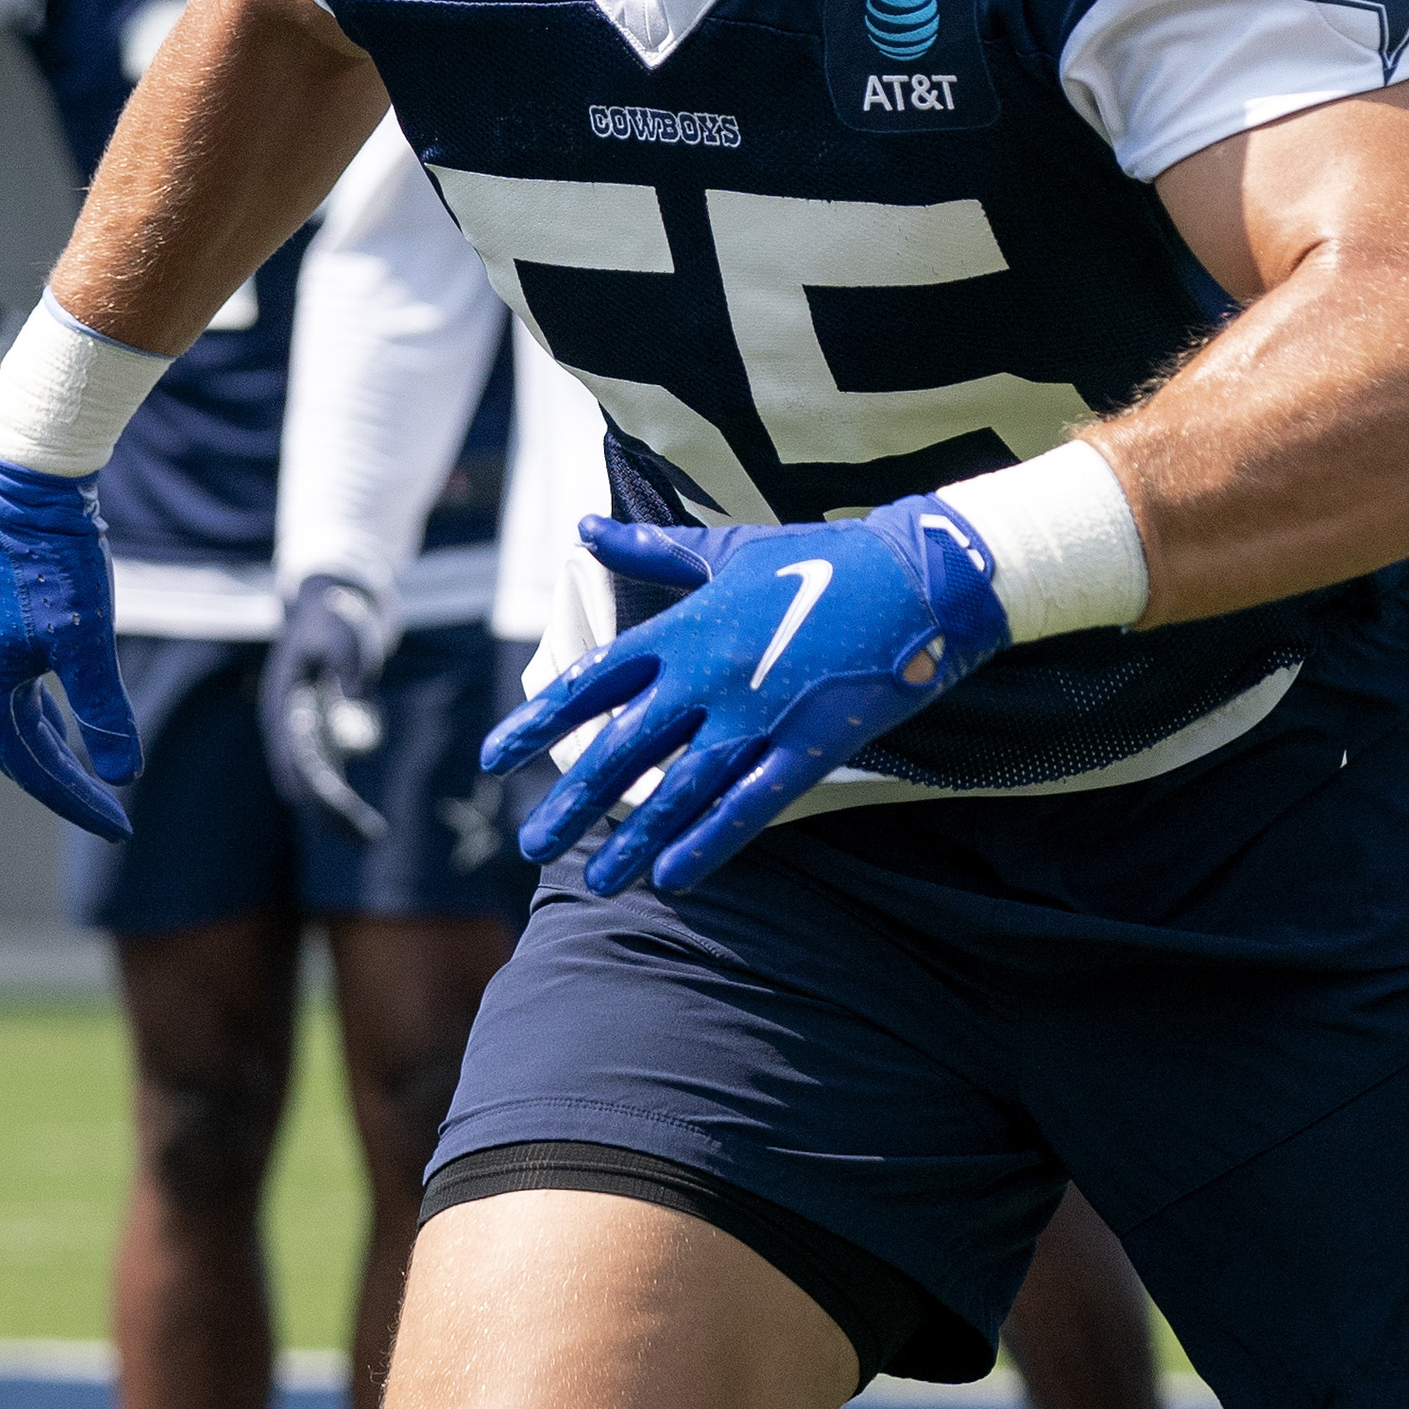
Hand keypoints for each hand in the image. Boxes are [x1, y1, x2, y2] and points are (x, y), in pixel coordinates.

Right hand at [0, 436, 143, 839]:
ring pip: (15, 716)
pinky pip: (14, 685)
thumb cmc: (53, 560)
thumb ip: (103, 713)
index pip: (31, 769)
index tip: (121, 827)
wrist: (23, 483)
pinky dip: (43, 710)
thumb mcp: (87, 642)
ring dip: (54, 748)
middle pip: (19, 749)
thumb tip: (121, 774)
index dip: (78, 802)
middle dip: (67, 783)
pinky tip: (67, 711)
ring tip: (92, 775)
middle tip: (113, 811)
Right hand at [265, 575, 392, 842]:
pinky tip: (363, 827)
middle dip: (329, 809)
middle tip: (366, 837)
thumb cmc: (335, 620)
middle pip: (303, 776)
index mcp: (285, 700)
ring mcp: (301, 734)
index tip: (331, 808)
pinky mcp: (319, 738)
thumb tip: (356, 697)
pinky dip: (341, 802)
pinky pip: (327, 778)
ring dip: (336, 813)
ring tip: (371, 839)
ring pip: (313, 784)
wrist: (327, 609)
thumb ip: (348, 662)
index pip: (295, 749)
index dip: (311, 781)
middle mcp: (286, 724)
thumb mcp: (344, 632)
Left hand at [486, 500, 1010, 894]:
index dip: (538, 723)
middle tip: (533, 846)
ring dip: (635, 840)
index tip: (493, 759)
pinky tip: (675, 877)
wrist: (915, 578)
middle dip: (573, 803)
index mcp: (682, 629)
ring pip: (679, 790)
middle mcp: (706, 676)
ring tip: (599, 882)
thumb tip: (582, 526)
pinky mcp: (806, 746)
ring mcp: (756, 714)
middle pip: (622, 751)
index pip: (590, 684)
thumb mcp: (726, 549)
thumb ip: (648, 550)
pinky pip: (748, 804)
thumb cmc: (818, 560)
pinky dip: (709, 842)